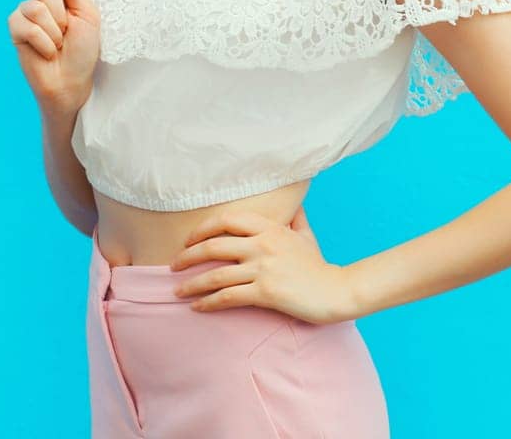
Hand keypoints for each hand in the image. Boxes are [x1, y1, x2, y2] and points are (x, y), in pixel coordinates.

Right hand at [8, 0, 100, 119]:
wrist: (71, 80)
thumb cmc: (83, 50)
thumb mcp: (88, 15)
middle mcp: (41, 0)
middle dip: (62, 14)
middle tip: (67, 33)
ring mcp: (26, 14)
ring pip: (37, 7)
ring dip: (54, 32)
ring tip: (57, 45)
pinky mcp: (15, 29)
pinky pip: (28, 27)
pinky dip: (44, 43)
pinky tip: (47, 53)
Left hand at [169, 207, 357, 324]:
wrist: (337, 291)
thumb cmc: (318, 265)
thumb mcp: (305, 235)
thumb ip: (294, 218)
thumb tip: (292, 203)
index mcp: (269, 228)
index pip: (227, 220)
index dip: (202, 229)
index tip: (188, 240)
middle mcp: (263, 245)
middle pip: (213, 246)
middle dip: (187, 256)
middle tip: (173, 266)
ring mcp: (264, 269)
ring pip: (216, 275)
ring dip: (191, 284)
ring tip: (177, 292)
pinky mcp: (265, 293)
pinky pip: (228, 297)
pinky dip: (208, 303)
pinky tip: (197, 308)